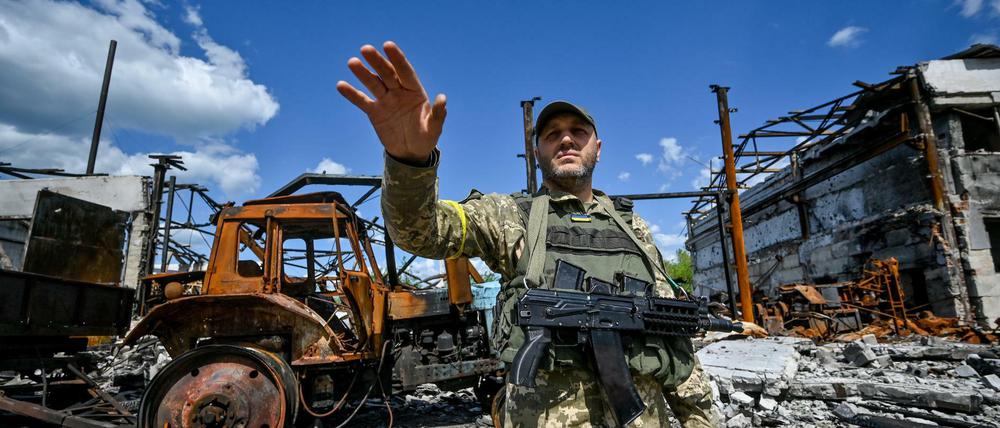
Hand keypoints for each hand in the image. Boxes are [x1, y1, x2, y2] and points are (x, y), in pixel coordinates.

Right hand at [337, 41, 446, 162]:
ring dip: (363, 73)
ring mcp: (386, 100)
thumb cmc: (426, 137)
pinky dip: (352, 94)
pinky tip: (341, 85)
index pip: (405, 72)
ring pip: (373, 83)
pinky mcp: (374, 112)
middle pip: (387, 73)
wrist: (411, 152)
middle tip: (366, 49)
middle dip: (377, 61)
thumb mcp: (434, 128)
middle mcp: (399, 92)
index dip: (397, 59)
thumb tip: (442, 98)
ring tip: (352, 62)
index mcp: (415, 91)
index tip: (388, 45)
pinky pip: (362, 101)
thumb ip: (438, 113)